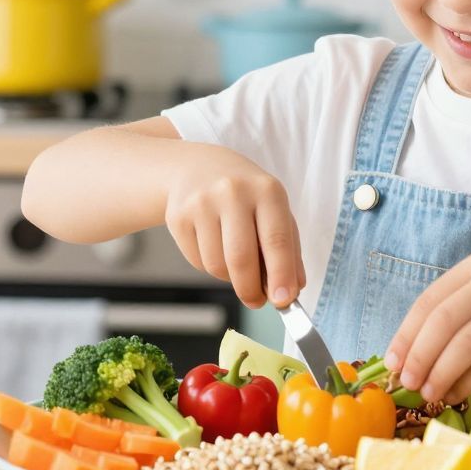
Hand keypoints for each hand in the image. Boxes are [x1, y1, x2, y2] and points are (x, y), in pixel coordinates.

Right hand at [163, 146, 303, 309]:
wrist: (198, 168)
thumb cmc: (246, 195)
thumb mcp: (274, 209)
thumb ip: (288, 249)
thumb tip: (293, 289)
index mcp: (266, 190)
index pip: (276, 239)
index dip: (281, 274)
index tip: (284, 300)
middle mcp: (232, 192)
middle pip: (241, 258)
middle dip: (251, 289)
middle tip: (257, 301)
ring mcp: (201, 203)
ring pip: (217, 265)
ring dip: (230, 278)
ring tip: (235, 261)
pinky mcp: (177, 217)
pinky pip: (198, 262)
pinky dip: (210, 266)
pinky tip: (214, 246)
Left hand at [384, 252, 470, 402]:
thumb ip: (461, 310)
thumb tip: (415, 356)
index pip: (428, 301)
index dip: (406, 334)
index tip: (391, 363)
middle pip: (442, 322)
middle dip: (418, 357)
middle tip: (406, 384)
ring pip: (464, 344)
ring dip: (440, 373)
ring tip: (428, 394)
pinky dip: (468, 382)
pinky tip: (456, 394)